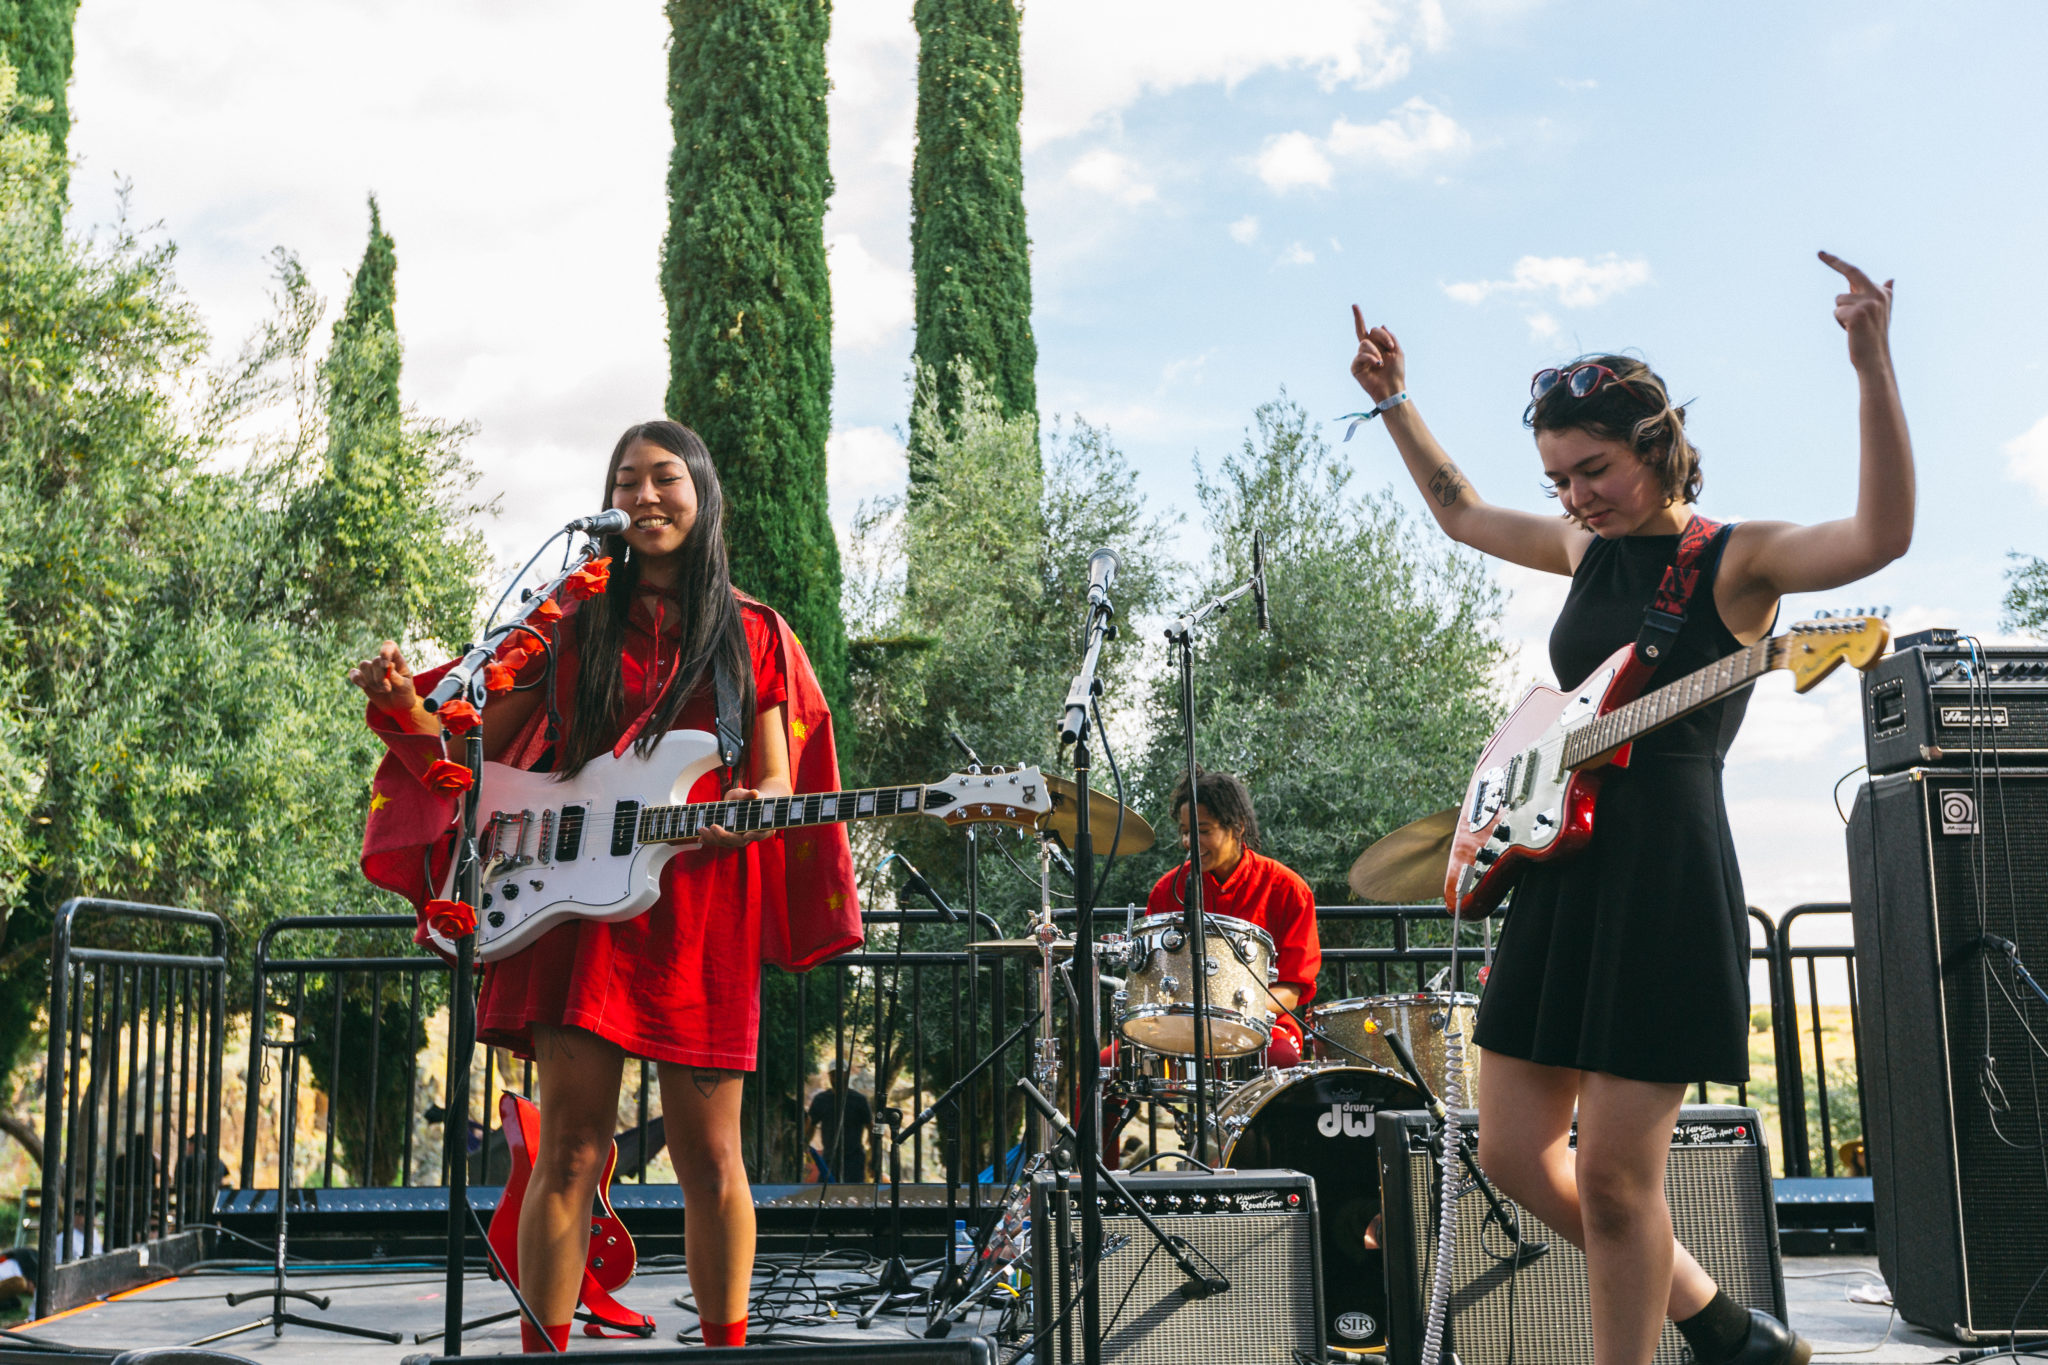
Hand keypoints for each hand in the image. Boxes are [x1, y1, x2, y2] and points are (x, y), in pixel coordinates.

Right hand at [348, 641, 420, 715]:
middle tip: (387, 689)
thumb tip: (388, 666)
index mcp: (396, 659)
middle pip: (376, 660)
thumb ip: (397, 677)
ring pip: (364, 666)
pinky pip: (354, 673)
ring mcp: (372, 669)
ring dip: (372, 681)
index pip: (389, 646)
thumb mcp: (405, 687)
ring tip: (382, 690)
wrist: (398, 706)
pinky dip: (356, 678)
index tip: (385, 664)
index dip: (385, 651)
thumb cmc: (404, 694)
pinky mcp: (363, 678)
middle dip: (380, 677)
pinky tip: (363, 685)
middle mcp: (383, 662)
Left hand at [701, 787, 778, 848]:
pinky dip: (710, 841)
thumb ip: (748, 795)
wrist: (744, 804)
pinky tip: (700, 838)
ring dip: (713, 839)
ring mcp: (739, 838)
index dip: (755, 836)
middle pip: (739, 841)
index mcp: (761, 825)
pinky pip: (720, 843)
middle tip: (712, 826)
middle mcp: (750, 835)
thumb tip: (754, 793)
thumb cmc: (747, 798)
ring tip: (701, 830)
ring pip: (728, 844)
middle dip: (725, 836)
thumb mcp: (746, 794)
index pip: (761, 834)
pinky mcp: (728, 839)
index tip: (746, 834)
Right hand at [1349, 305, 1405, 402]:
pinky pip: (1360, 356)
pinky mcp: (1355, 368)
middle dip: (1376, 333)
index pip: (1370, 330)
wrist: (1392, 388)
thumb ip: (1390, 337)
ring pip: (1364, 343)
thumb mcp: (1398, 351)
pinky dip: (1370, 358)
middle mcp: (1367, 351)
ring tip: (1382, 362)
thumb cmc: (1396, 372)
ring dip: (1375, 350)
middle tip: (1390, 347)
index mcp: (1377, 346)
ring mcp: (1360, 359)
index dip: (1377, 326)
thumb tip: (1381, 326)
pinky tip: (1377, 364)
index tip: (1390, 344)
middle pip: (1364, 332)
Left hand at [1819, 251, 1893, 370]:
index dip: (1838, 262)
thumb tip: (1891, 279)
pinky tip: (1852, 331)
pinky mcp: (1858, 314)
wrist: (1875, 358)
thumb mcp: (1880, 312)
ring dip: (1841, 315)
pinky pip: (1837, 313)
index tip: (1820, 253)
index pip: (1856, 273)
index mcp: (1882, 292)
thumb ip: (1884, 294)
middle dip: (1835, 261)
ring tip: (1854, 327)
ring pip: (1839, 301)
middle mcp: (1878, 294)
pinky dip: (1840, 323)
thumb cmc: (1873, 336)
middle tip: (1819, 252)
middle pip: (1852, 272)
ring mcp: (1869, 303)